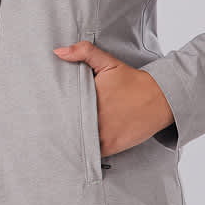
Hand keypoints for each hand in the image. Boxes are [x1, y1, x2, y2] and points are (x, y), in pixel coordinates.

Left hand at [53, 41, 174, 156]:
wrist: (159, 98)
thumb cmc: (131, 80)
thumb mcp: (108, 61)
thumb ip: (84, 52)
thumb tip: (58, 51)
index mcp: (89, 97)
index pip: (62, 107)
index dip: (52, 110)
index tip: (45, 110)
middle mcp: (95, 117)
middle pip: (67, 126)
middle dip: (57, 126)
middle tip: (46, 126)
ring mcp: (103, 134)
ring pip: (78, 141)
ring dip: (69, 141)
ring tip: (57, 140)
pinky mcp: (111, 146)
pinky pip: (92, 153)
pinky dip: (84, 152)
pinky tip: (76, 149)